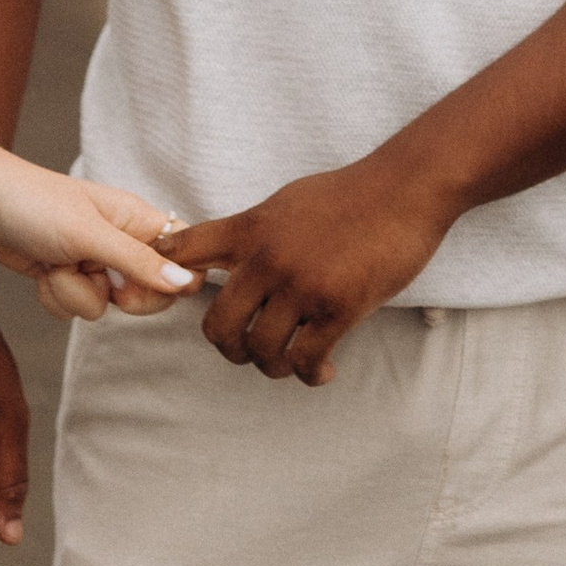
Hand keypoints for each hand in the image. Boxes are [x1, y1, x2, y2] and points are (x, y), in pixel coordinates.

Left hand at [0, 157, 197, 323]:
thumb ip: (137, 261)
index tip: (139, 284)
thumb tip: (185, 283)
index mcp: (137, 220)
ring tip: (55, 262)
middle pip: (149, 292)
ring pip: (105, 306)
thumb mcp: (88, 234)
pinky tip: (41, 271)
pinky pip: (75, 308)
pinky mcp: (67, 277)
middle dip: (115, 295)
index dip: (171, 281)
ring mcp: (93, 262)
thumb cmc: (33, 202)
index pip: (183, 258)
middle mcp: (120, 242)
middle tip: (97, 278)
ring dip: (74, 293)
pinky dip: (56, 297)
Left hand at [164, 151, 456, 384]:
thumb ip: (252, 232)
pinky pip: (305, 360)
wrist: (403, 190)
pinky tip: (321, 371)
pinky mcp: (338, 307)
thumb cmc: (347, 195)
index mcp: (249, 228)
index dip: (163, 276)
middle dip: (229, 348)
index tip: (172, 296)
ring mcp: (301, 284)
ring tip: (290, 361)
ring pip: (261, 350)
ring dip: (272, 366)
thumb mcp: (286, 202)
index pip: (183, 250)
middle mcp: (267, 258)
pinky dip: (310, 375)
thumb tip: (224, 257)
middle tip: (247, 350)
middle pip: (217, 325)